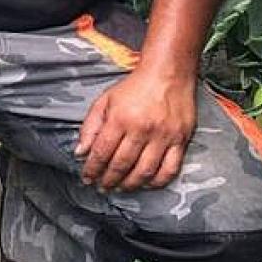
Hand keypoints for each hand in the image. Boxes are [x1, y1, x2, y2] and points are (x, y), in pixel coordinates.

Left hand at [75, 69, 196, 191]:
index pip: (102, 152)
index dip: (92, 169)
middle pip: (122, 164)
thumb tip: (80, 152)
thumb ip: (90, 127)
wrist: (167, 73)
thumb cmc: (135, 87)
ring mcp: (163, 136)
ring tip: (120, 188)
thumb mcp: (104, 101)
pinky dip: (157, 181)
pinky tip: (146, 184)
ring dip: (130, 185)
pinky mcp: (180, 140)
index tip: (87, 178)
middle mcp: (142, 129)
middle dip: (108, 179)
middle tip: (102, 186)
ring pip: (145, 171)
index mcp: (120, 118)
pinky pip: (170, 169)